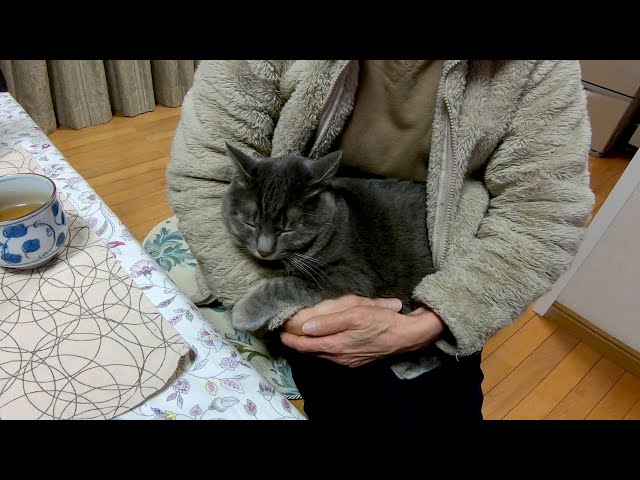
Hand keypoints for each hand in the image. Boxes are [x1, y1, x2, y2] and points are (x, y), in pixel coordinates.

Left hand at [280, 295, 444, 367]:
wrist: (405, 335)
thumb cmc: (381, 321)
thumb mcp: (355, 314)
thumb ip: (329, 321)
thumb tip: (306, 327)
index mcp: (336, 344)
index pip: (305, 344)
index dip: (291, 339)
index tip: (280, 332)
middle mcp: (339, 356)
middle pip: (310, 351)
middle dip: (296, 344)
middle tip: (285, 334)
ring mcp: (347, 360)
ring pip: (320, 354)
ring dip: (308, 347)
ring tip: (299, 338)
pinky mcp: (355, 359)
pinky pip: (332, 356)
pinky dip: (321, 349)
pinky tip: (322, 342)